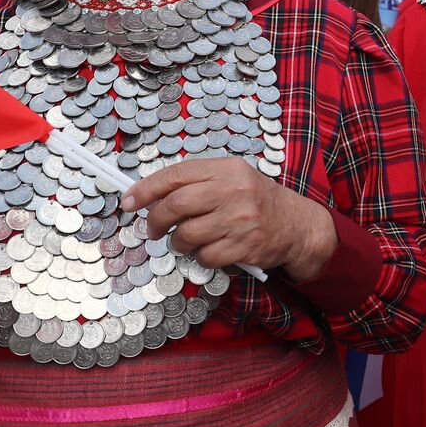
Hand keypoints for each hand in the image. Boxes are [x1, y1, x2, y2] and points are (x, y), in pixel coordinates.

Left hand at [122, 158, 337, 281]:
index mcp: (227, 169)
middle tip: (152, 230)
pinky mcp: (244, 246)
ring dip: (178, 242)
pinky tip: (212, 249)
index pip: (175, 175)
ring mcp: (240, 220)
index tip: (128, 201)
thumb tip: (149, 197)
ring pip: (186, 235)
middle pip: (175, 206)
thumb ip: (196, 183)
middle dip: (155, 221)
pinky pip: (204, 257)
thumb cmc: (257, 201)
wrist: (297, 224)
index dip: (146, 190)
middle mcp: (234, 191)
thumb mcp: (233, 179)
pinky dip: (201, 257)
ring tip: (187, 240)